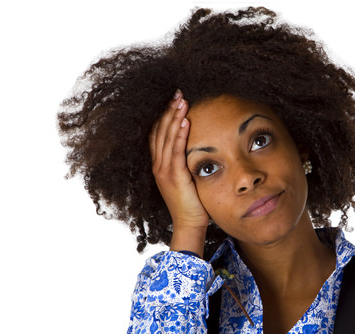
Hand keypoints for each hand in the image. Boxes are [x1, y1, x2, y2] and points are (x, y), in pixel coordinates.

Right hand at [149, 90, 208, 256]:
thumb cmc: (192, 201)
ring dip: (174, 117)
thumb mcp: (186, 177)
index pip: (157, 134)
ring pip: (166, 138)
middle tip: (178, 93)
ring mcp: (164, 171)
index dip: (163, 115)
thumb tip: (197, 145)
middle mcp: (158, 165)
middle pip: (159, 131)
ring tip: (182, 101)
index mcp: (160, 164)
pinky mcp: (174, 177)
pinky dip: (179, 135)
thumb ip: (187, 161)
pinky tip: (185, 121)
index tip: (174, 100)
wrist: (189, 223)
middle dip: (168, 110)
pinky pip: (175, 152)